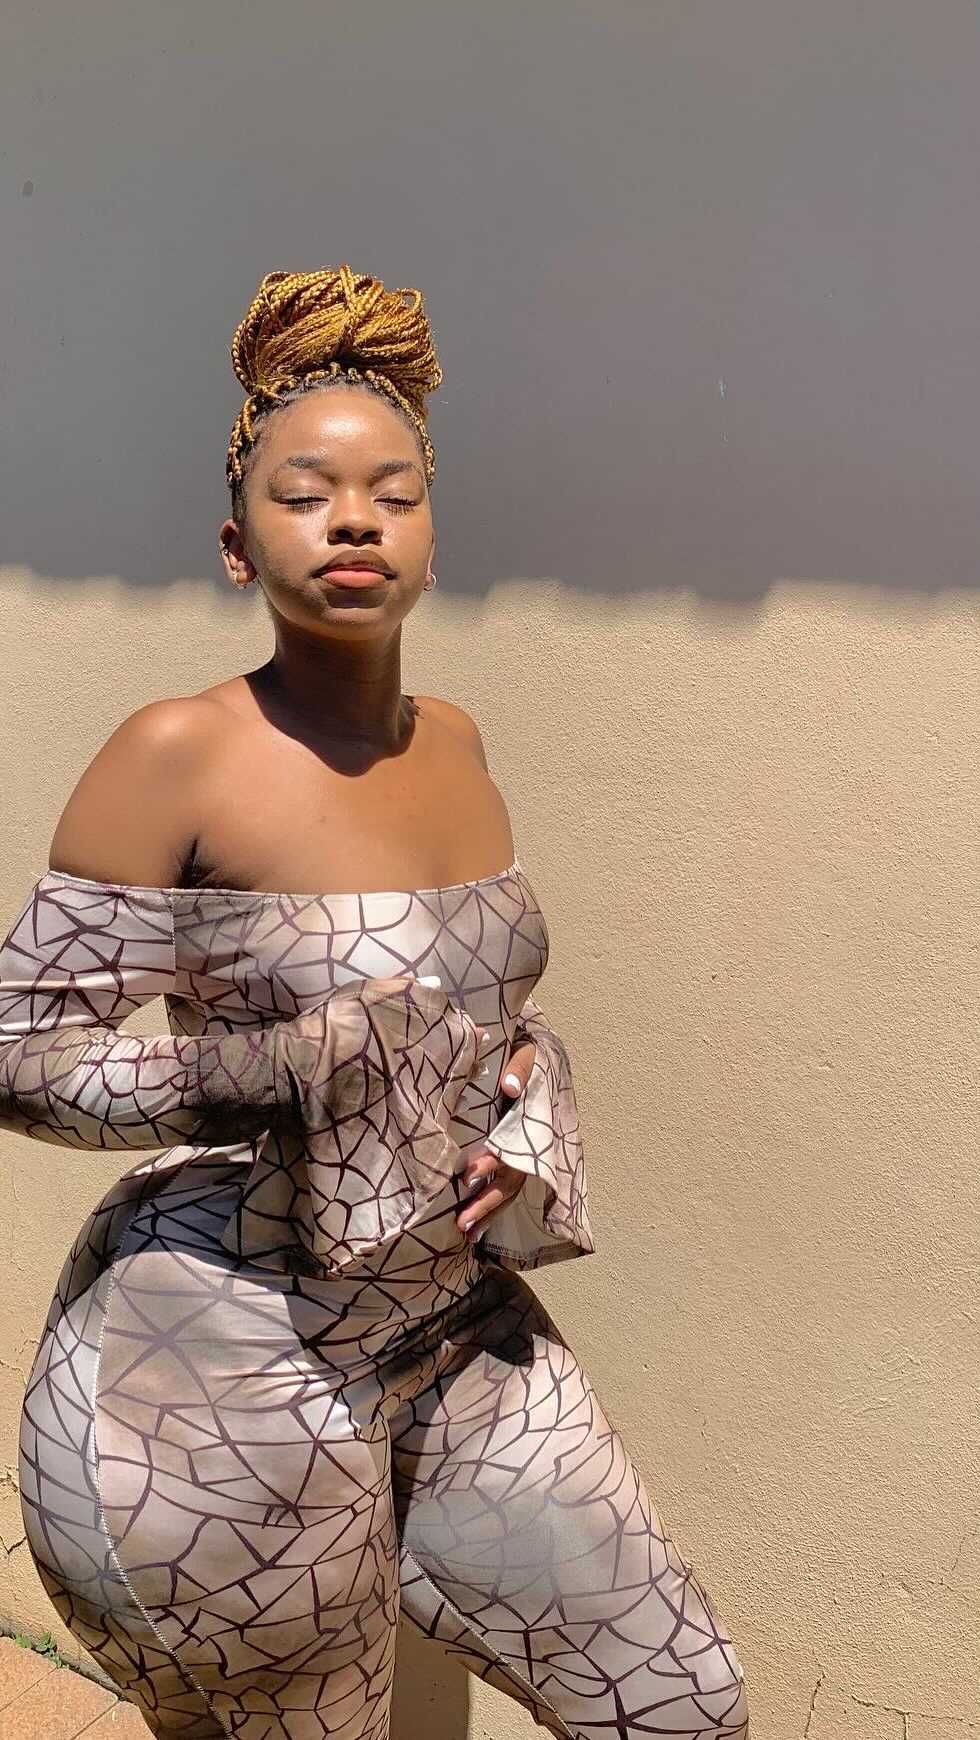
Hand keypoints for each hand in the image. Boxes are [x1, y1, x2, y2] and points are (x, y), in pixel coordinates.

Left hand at [455, 1033, 536, 1241]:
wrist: (544, 1056)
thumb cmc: (532, 1055)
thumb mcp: (530, 1053)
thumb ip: (520, 1069)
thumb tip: (508, 1087)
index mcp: (533, 1121)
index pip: (513, 1147)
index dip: (492, 1162)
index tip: (468, 1176)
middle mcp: (532, 1144)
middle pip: (512, 1180)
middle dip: (487, 1202)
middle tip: (462, 1223)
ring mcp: (527, 1154)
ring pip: (510, 1190)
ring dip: (489, 1211)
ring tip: (465, 1232)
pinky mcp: (517, 1156)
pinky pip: (507, 1186)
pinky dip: (493, 1206)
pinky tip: (476, 1225)